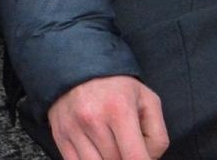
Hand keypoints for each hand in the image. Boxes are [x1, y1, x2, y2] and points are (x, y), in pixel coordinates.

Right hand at [48, 76, 168, 159]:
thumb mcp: (148, 101)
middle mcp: (92, 119)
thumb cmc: (117, 86)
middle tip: (126, 143)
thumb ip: (157, 136)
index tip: (143, 159)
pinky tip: (96, 149)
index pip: (134, 157)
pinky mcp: (59, 134)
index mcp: (119, 109)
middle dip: (125, 157)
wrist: (77, 65)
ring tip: (111, 145)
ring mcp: (72, 127)